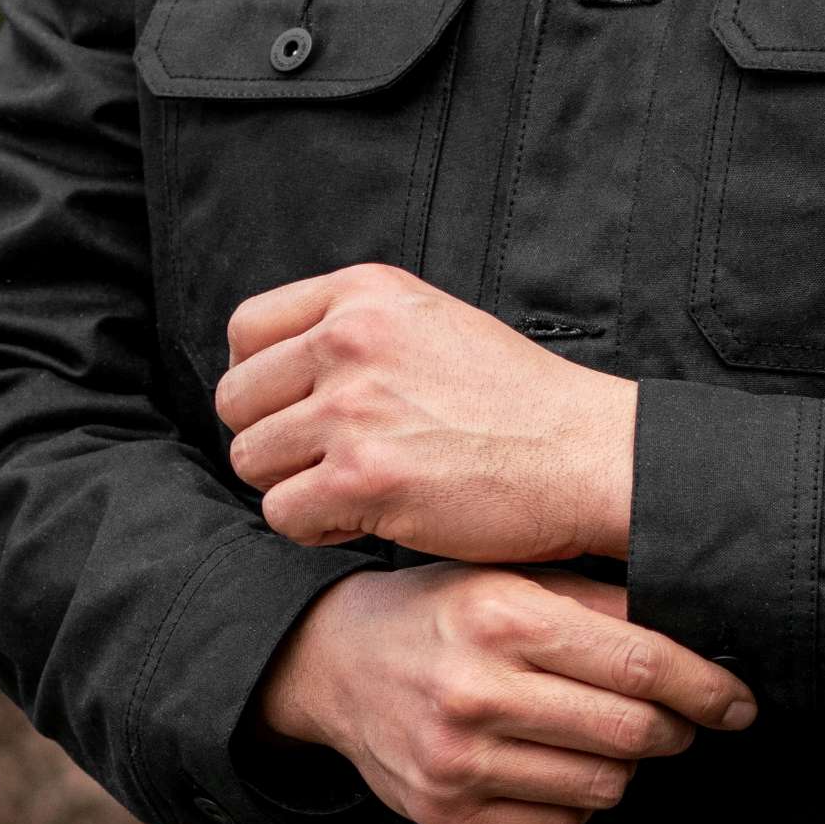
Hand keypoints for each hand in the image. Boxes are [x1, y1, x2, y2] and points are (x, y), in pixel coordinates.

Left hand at [215, 264, 636, 562]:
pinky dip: (319, 528)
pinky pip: (283, 515)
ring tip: (358, 490)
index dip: (261, 380)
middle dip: (274, 440)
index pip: (246, 330)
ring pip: (253, 462)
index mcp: (364, 295)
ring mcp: (353, 410)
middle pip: (238, 403)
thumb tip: (271, 364)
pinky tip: (371, 518)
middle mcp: (350, 341)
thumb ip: (356, 327)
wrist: (586, 455)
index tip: (296, 409)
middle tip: (330, 461)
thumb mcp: (434, 323)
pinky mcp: (362, 479)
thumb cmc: (517, 401)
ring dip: (296, 487)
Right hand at [255, 561, 756, 823]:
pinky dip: (578, 801)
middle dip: (678, 730)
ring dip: (626, 765)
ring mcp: (457, 761)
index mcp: (503, 617)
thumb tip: (699, 630)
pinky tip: (559, 762)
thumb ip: (601, 601)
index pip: (641, 666)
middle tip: (685, 719)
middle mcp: (476, 692)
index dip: (707, 689)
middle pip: (632, 734)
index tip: (740, 702)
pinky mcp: (447, 814)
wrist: (333, 662)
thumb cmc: (443, 609)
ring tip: (607, 734)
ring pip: (604, 787)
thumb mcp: (513, 576)